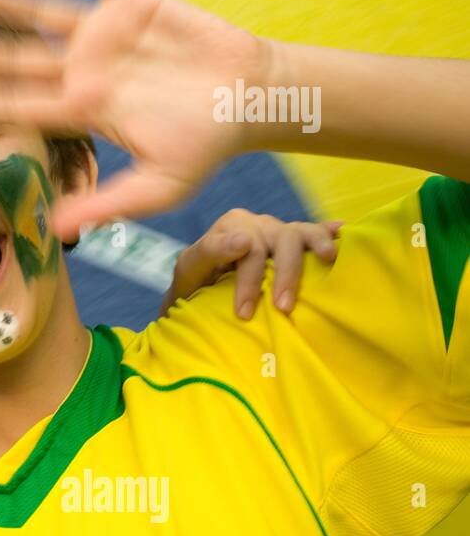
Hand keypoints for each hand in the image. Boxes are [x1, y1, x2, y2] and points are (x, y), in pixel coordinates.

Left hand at [0, 0, 271, 240]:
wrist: (251, 100)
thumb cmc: (204, 146)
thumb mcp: (157, 187)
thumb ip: (107, 203)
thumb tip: (58, 228)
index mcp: (81, 109)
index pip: (15, 104)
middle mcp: (81, 68)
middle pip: (12, 55)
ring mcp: (102, 32)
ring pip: (38, 9)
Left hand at [162, 210, 342, 319]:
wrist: (201, 287)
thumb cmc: (196, 280)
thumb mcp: (190, 268)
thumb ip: (210, 252)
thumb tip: (243, 240)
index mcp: (231, 226)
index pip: (247, 247)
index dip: (248, 281)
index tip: (245, 311)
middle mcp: (258, 224)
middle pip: (280, 240)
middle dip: (283, 275)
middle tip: (282, 308)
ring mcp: (279, 231)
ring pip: (302, 232)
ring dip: (316, 245)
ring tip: (328, 257)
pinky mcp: (296, 241)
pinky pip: (316, 232)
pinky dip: (331, 232)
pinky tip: (346, 232)